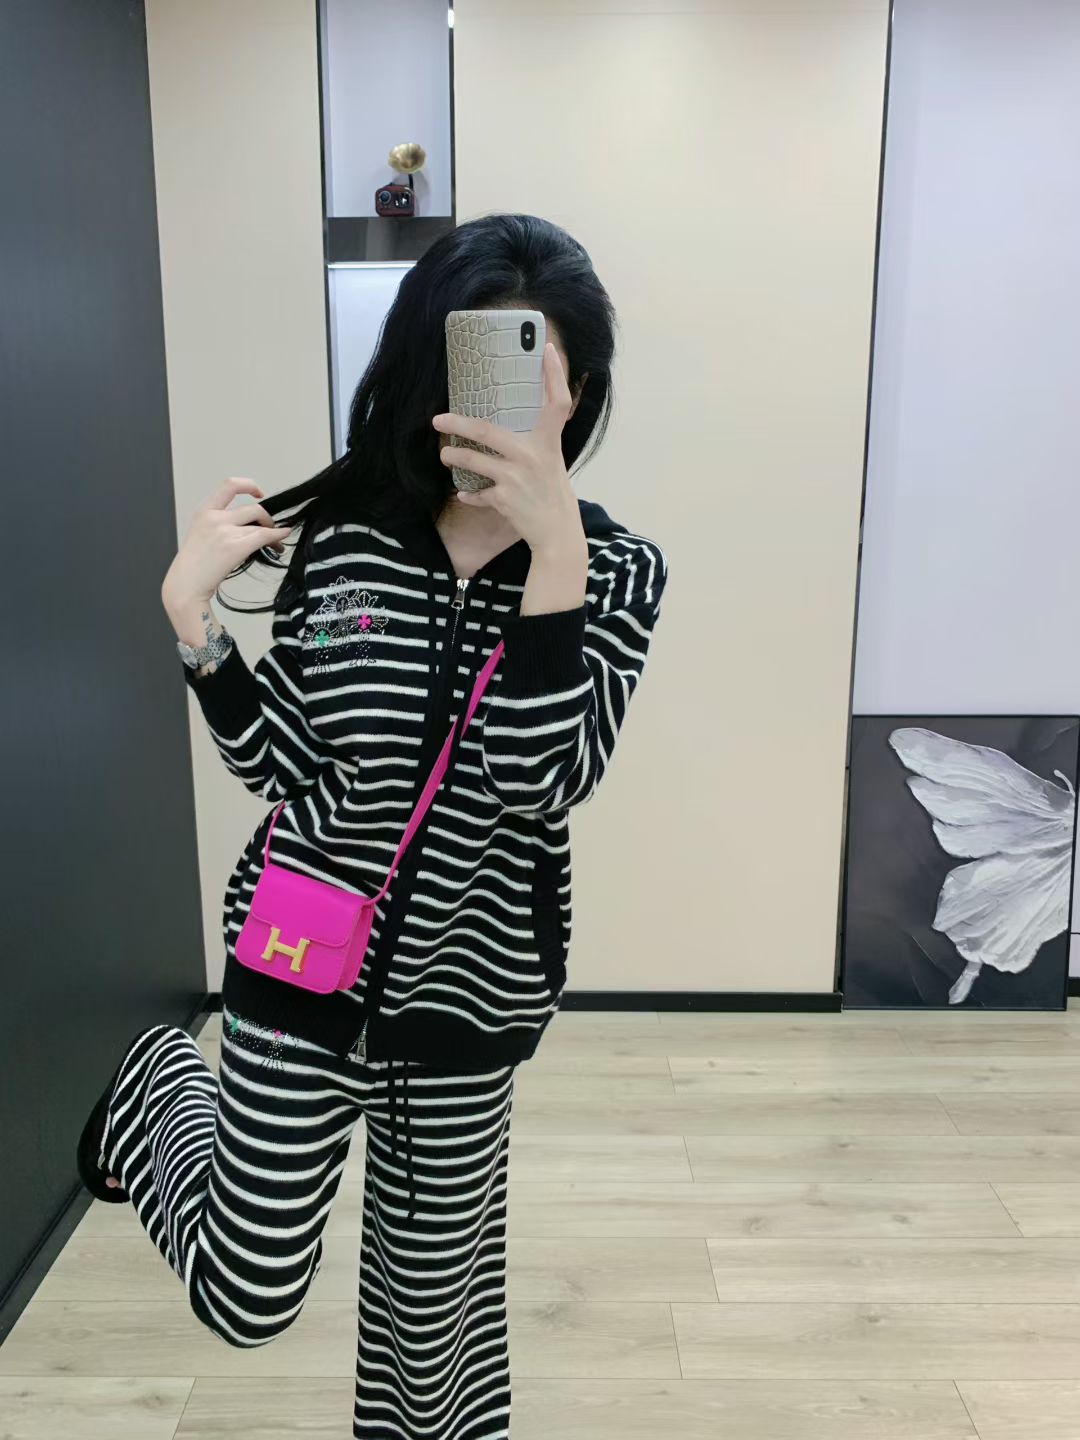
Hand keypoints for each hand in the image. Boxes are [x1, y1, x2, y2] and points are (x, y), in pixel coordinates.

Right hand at [162, 477, 291, 618]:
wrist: (186, 585)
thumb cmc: (194, 565)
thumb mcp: (201, 534)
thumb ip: (220, 523)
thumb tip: (249, 524)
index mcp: (205, 511)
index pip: (230, 486)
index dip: (249, 485)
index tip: (259, 493)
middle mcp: (215, 517)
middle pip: (253, 509)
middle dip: (266, 519)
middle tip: (270, 530)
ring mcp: (225, 532)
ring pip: (260, 525)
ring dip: (273, 533)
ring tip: (275, 544)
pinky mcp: (235, 547)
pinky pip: (264, 536)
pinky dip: (277, 536)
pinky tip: (281, 539)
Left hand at [433, 344, 583, 556]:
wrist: (558, 533)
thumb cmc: (553, 495)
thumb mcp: (553, 462)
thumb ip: (538, 443)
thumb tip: (515, 426)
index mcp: (548, 442)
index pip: (557, 402)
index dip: (554, 374)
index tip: (547, 348)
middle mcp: (532, 456)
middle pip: (487, 431)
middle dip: (458, 423)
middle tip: (438, 419)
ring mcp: (516, 478)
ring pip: (474, 461)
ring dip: (454, 456)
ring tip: (444, 454)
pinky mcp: (504, 499)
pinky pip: (478, 493)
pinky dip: (469, 495)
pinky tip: (462, 494)